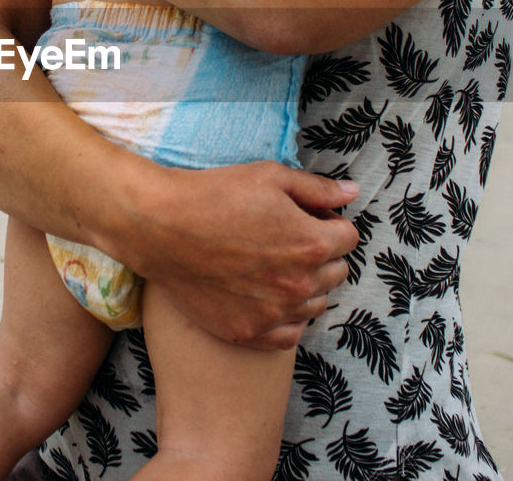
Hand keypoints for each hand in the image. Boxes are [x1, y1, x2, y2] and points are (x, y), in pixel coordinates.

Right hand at [122, 161, 359, 349]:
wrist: (160, 227)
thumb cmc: (214, 195)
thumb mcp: (270, 177)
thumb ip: (318, 189)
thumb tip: (352, 194)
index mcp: (311, 244)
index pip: (349, 237)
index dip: (329, 221)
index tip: (307, 216)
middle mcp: (299, 285)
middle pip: (337, 272)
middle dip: (322, 253)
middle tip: (289, 237)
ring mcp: (273, 314)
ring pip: (316, 304)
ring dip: (306, 285)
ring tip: (275, 266)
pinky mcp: (248, 332)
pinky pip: (289, 335)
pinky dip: (286, 318)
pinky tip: (267, 296)